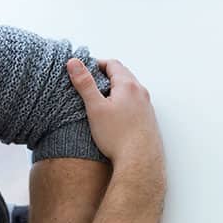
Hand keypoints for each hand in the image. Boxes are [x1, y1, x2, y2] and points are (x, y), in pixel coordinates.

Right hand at [66, 58, 164, 190]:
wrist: (140, 160)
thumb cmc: (117, 136)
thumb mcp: (95, 108)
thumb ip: (84, 83)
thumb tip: (74, 62)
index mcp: (128, 85)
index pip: (112, 64)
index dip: (97, 64)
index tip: (85, 71)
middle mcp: (141, 92)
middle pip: (123, 75)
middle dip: (106, 75)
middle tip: (90, 83)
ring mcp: (147, 106)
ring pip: (130, 89)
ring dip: (116, 89)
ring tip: (101, 99)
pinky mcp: (148, 119)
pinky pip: (135, 103)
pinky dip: (124, 101)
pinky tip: (115, 115)